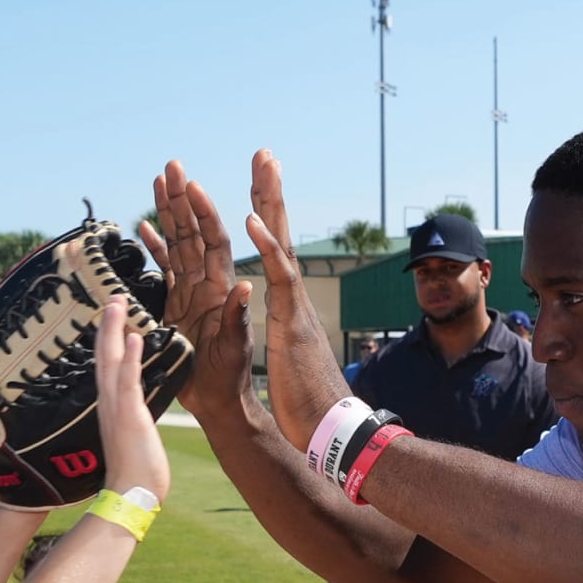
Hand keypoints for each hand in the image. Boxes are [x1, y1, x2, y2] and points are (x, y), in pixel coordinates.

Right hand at [92, 297, 170, 502]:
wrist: (132, 496)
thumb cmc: (136, 473)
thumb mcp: (133, 437)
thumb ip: (131, 421)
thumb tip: (135, 417)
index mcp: (112, 406)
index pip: (108, 366)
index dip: (109, 341)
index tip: (113, 318)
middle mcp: (109, 402)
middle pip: (104, 356)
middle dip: (108, 326)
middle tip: (112, 297)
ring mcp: (117, 408)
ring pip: (112, 361)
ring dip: (114, 331)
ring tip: (117, 303)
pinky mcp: (130, 416)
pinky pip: (129, 382)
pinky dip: (130, 359)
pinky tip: (134, 337)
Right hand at [142, 162, 253, 422]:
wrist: (217, 399)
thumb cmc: (229, 377)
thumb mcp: (235, 349)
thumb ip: (236, 319)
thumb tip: (246, 288)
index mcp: (221, 288)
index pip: (213, 240)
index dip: (204, 213)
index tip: (192, 185)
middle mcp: (206, 282)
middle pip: (192, 231)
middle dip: (182, 198)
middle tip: (170, 166)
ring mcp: (190, 291)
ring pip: (177, 242)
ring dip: (168, 213)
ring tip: (158, 181)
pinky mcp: (176, 303)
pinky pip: (164, 267)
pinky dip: (154, 247)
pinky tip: (142, 227)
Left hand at [243, 149, 365, 450]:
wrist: (329, 429)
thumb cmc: (307, 401)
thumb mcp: (285, 356)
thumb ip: (283, 333)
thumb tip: (278, 323)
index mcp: (285, 301)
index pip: (272, 247)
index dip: (264, 213)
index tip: (259, 180)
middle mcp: (292, 295)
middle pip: (279, 232)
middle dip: (270, 191)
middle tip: (264, 153)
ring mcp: (295, 305)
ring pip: (281, 243)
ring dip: (270, 202)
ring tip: (262, 166)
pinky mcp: (293, 321)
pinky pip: (279, 277)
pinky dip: (267, 246)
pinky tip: (253, 220)